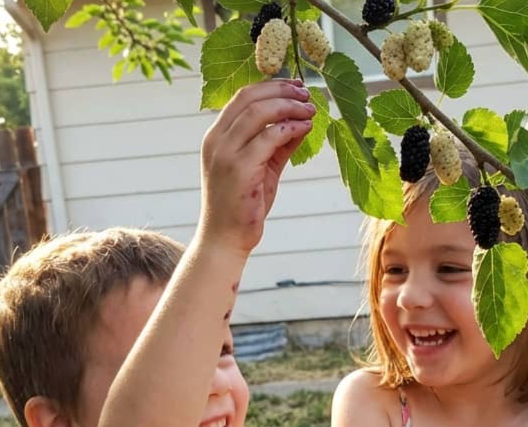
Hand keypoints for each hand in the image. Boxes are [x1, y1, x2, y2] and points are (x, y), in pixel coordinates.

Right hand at [199, 79, 315, 254]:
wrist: (225, 238)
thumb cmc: (243, 205)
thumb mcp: (262, 168)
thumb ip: (278, 145)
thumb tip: (301, 123)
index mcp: (217, 136)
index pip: (241, 97)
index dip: (271, 86)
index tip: (296, 86)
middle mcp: (216, 140)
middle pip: (249, 98)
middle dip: (282, 90)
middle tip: (306, 93)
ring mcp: (225, 153)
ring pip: (259, 113)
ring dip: (289, 106)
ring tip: (310, 110)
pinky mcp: (240, 168)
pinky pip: (269, 137)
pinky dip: (291, 128)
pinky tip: (306, 128)